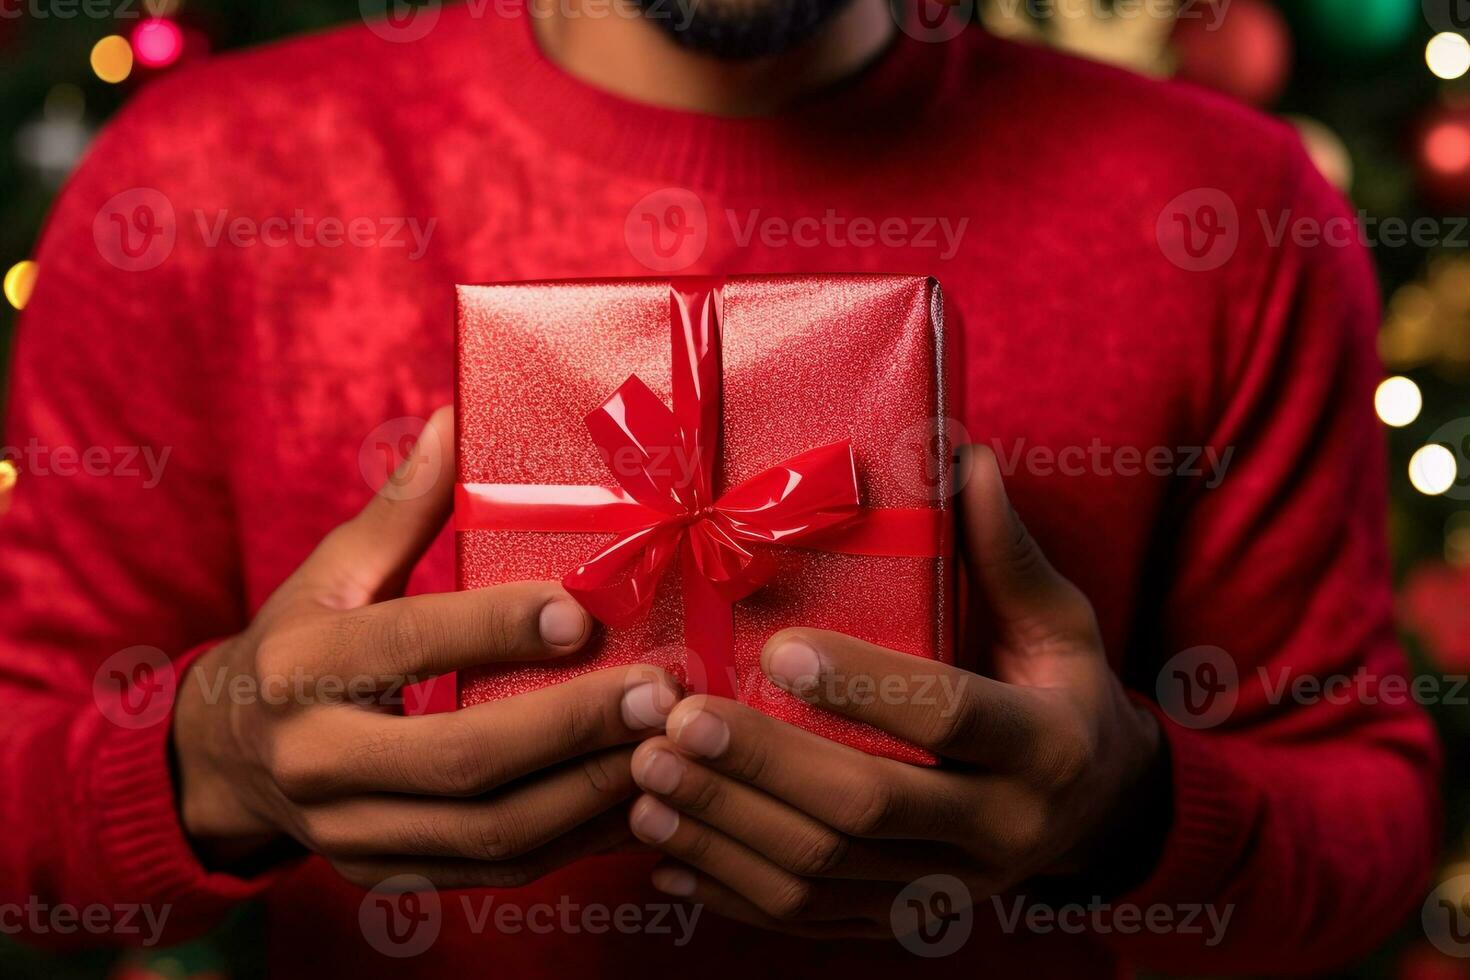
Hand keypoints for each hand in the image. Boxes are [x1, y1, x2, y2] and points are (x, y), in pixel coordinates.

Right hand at [172, 406, 681, 888]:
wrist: (225, 761)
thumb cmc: (295, 646)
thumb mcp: (330, 572)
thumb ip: (400, 509)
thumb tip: (457, 419)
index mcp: (298, 665)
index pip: (408, 644)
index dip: (497, 629)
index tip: (583, 612)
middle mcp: (315, 759)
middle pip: (460, 758)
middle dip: (571, 728)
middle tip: (657, 694)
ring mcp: (349, 833)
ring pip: (487, 831)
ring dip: (588, 793)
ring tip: (664, 747)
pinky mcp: (385, 875)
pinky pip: (495, 871)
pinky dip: (573, 840)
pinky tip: (633, 799)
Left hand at [623, 445, 1163, 935]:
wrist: (1102, 817)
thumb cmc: (1067, 697)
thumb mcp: (1059, 624)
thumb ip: (1005, 551)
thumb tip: (963, 458)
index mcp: (1042, 744)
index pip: (947, 714)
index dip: (861, 684)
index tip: (775, 649)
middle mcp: (1001, 829)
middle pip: (867, 807)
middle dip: (761, 765)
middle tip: (676, 724)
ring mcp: (950, 888)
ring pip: (825, 875)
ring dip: (728, 830)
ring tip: (647, 783)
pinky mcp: (908, 922)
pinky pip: (811, 920)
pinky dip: (733, 891)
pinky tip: (667, 857)